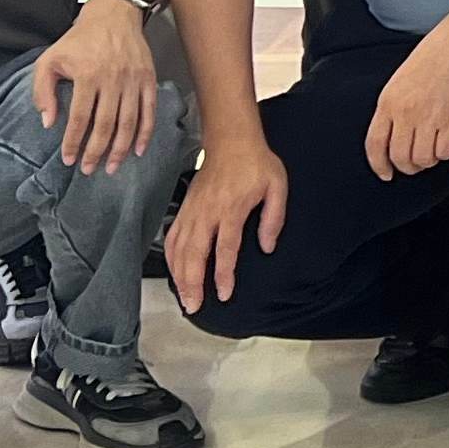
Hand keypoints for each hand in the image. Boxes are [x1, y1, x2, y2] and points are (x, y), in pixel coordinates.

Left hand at [34, 0, 160, 172]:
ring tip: (112, 167)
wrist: (113, 15)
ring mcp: (133, 80)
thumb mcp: (49, 60)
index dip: (73, 142)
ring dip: (120, 149)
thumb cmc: (78, 40)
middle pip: (105, 125)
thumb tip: (48, 122)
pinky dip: (145, 133)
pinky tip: (137, 150)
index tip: (69, 159)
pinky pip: (149, 111)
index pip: (79, 118)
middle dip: (96, 152)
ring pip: (128, 123)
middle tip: (88, 169)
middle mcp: (112, 79)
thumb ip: (43, 91)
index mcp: (87, 75)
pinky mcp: (148, 79)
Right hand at [167, 137, 289, 307]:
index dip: (224, 274)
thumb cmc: (256, 164)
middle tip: (195, 306)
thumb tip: (267, 246)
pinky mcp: (185, 208)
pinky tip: (174, 272)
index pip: (225, 249)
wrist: (231, 141)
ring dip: (180, 275)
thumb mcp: (277, 187)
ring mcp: (193, 211)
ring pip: (180, 249)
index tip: (224, 294)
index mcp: (231, 209)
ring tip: (184, 297)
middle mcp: (207, 212)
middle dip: (193, 283)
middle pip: (195, 254)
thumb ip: (273, 219)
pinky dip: (171, 257)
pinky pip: (172, 237)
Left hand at [366, 24, 448, 178]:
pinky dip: (445, 153)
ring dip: (428, 161)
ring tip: (432, 151)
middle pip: (399, 157)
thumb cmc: (433, 55)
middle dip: (407, 166)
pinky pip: (445, 152)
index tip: (386, 173)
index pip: (374, 144)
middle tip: (415, 163)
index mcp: (388, 101)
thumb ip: (393, 107)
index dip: (379, 165)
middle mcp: (405, 112)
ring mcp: (429, 116)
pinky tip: (447, 142)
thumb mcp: (400, 80)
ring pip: (422, 159)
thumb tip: (392, 135)